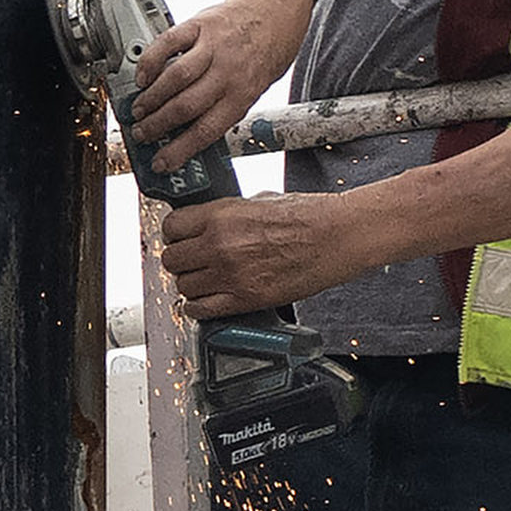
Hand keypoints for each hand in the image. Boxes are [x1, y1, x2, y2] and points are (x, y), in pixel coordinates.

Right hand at [127, 0, 305, 169]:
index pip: (207, 130)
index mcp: (243, 94)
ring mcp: (213, 47)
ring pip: (175, 77)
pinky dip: (150, 60)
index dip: (179, 150)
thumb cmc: (264, 53)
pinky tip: (143, 75)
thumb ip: (225, 108)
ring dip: (152, 97)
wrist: (274, 11)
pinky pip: (168, 43)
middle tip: (142, 133)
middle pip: (185, 106)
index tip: (161, 162)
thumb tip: (189, 133)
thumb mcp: (254, 89)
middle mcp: (229, 71)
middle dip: (157, 125)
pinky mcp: (200, 25)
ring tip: (139, 109)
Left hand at [149, 187, 363, 322]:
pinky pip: (200, 310)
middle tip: (193, 260)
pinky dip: (199, 307)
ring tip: (206, 280)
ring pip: (183, 286)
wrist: (339, 236)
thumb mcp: (259, 200)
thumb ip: (227, 214)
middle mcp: (219, 245)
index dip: (176, 233)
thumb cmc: (309, 215)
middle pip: (172, 259)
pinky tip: (209, 299)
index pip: (171, 227)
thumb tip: (207, 222)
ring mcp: (230, 275)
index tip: (182, 237)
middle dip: (181, 260)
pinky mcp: (245, 300)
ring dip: (191, 284)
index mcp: (221, 216)